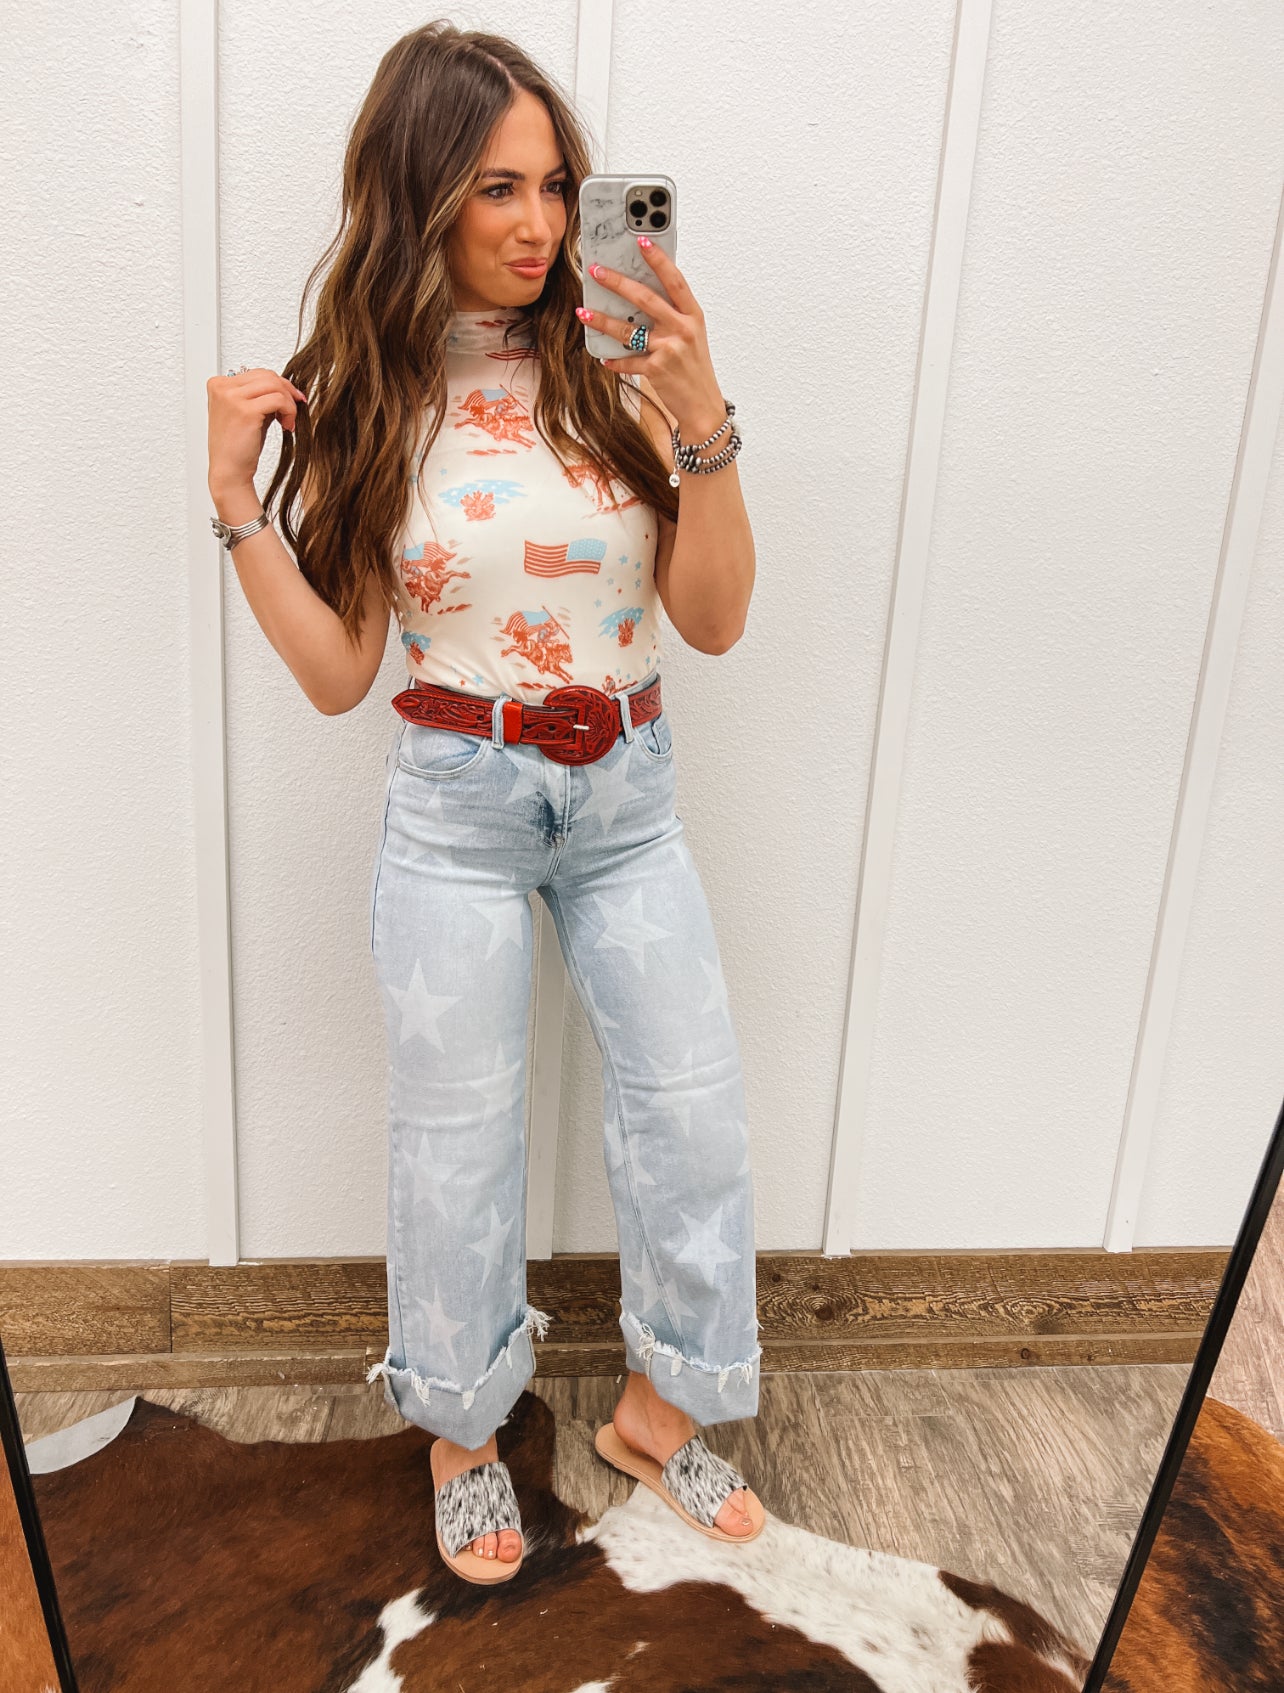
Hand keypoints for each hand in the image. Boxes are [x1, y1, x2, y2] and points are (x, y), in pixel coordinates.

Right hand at [206, 366, 307, 495]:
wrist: (230, 472)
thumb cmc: (238, 447)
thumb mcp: (247, 413)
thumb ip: (259, 396)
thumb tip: (283, 386)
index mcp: (218, 385)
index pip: (257, 373)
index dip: (278, 386)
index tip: (290, 401)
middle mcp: (222, 387)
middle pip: (267, 376)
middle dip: (286, 392)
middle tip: (293, 411)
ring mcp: (231, 398)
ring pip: (274, 385)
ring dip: (288, 403)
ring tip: (288, 421)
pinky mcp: (245, 411)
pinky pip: (278, 400)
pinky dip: (289, 411)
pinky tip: (287, 426)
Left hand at [577, 239, 724, 432]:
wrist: (703, 405)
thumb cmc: (694, 367)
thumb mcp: (690, 336)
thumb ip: (671, 315)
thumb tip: (638, 295)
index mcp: (692, 315)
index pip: (674, 280)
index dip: (658, 259)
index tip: (641, 240)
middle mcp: (682, 329)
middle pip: (645, 298)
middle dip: (617, 283)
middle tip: (596, 272)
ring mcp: (669, 349)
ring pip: (628, 330)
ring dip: (602, 320)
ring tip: (584, 312)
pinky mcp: (656, 369)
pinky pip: (627, 360)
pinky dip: (613, 360)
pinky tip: (603, 358)